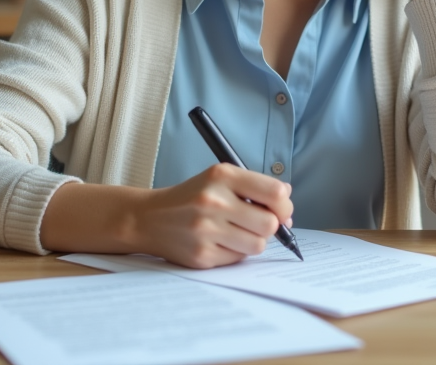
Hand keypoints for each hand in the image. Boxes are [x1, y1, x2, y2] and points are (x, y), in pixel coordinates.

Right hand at [132, 164, 293, 268]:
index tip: (282, 210)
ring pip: (258, 245)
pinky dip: (235, 252)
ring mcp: (206, 230)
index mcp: (221, 176)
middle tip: (260, 223)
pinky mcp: (201, 255)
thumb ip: (254, 185)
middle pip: (269, 224)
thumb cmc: (191, 198)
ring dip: (253, 240)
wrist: (149, 218)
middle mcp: (213, 201)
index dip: (285, 205)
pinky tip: (220, 242)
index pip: (274, 193)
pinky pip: (238, 259)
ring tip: (238, 232)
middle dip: (271, 226)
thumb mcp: (218, 179)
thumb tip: (286, 201)